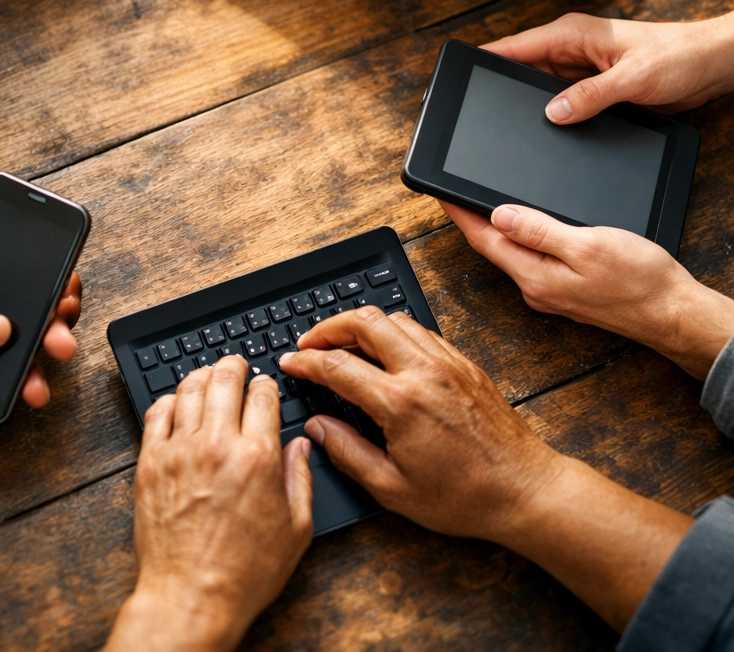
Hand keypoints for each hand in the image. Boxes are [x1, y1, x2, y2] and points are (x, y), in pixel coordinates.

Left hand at [105, 358, 312, 651]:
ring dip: (203, 376)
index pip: (263, 394)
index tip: (266, 386)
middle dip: (234, 365)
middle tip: (236, 364)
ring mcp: (179, 450)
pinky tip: (177, 403)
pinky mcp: (150, 463)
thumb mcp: (296, 529)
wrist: (191, 597)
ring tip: (208, 377)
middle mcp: (217, 444)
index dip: (267, 384)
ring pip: (189, 388)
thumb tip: (301, 445)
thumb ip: (301, 478)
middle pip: (224, 378)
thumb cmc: (244, 572)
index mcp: (257, 456)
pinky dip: (169, 400)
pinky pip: (156, 413)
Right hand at [280, 307, 557, 539]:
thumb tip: (317, 428)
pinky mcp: (464, 362)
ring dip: (360, 324)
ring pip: (394, 318)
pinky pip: (420, 330)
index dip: (305, 362)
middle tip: (310, 343)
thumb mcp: (393, 488)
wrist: (525, 490)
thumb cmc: (464, 497)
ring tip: (341, 343)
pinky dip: (392, 331)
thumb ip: (347, 452)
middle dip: (328, 326)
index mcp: (401, 403)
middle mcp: (424, 371)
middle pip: (365, 321)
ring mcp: (447, 362)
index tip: (290, 364)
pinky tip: (382, 350)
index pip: (338, 365)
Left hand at [441, 201, 733, 378]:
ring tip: (476, 207)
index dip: (459, 214)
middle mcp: (535, 288)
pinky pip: (531, 261)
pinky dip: (520, 242)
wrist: (673, 314)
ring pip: (512, 254)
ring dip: (495, 231)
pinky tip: (521, 230)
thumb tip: (499, 215)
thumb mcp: (587, 244)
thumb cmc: (639, 281)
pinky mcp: (564, 292)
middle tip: (451, 195)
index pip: (484, 239)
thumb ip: (539, 230)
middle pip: (492, 247)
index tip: (440, 193)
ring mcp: (549, 293)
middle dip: (471, 221)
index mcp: (534, 275)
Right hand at [483, 11, 733, 123]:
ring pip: (539, 92)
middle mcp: (570, 51)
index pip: (513, 47)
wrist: (713, 64)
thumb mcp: (632, 77)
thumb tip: (552, 113)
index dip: (484, 61)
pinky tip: (552, 131)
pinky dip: (555, 117)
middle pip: (520, 73)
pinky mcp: (592, 90)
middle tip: (486, 116)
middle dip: (504, 92)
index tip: (462, 76)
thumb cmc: (679, 55)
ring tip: (517, 127)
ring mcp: (579, 72)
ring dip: (532, 108)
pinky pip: (562, 104)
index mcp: (571, 35)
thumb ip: (590, 95)